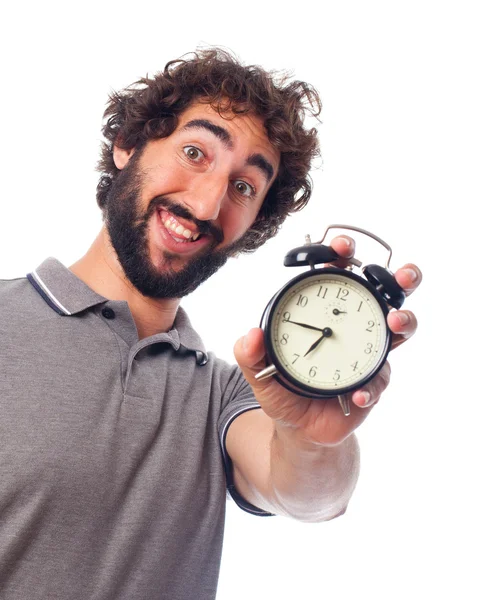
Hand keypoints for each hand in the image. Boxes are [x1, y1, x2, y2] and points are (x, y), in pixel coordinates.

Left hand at [234, 234, 421, 445]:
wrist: (299, 427)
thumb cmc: (282, 388)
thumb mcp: (260, 371)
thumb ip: (250, 354)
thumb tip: (249, 335)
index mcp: (325, 313)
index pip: (339, 276)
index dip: (343, 257)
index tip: (343, 248)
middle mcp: (353, 326)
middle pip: (384, 293)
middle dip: (398, 278)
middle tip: (402, 275)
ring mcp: (368, 352)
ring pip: (398, 329)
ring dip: (404, 320)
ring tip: (396, 321)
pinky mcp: (373, 381)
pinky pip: (380, 380)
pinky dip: (371, 386)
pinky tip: (359, 394)